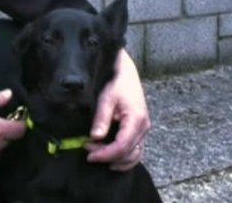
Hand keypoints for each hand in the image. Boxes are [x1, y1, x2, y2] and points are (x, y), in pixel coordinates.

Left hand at [84, 49, 150, 170]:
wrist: (125, 72)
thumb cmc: (116, 82)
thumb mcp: (106, 98)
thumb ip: (102, 118)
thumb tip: (95, 137)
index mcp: (136, 119)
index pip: (122, 146)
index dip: (105, 154)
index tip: (89, 155)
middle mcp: (143, 127)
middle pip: (128, 154)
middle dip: (107, 157)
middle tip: (88, 151)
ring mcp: (143, 130)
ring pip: (134, 155)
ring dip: (116, 159)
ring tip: (96, 154)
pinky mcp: (139, 130)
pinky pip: (135, 150)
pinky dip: (123, 157)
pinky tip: (109, 157)